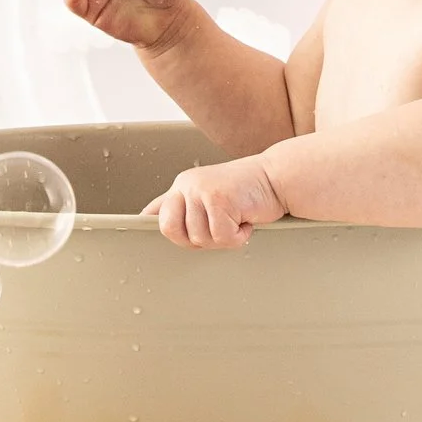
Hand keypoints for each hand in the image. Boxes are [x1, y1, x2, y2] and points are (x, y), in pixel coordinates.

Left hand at [143, 156, 285, 249]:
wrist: (276, 178)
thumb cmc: (247, 192)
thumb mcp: (210, 197)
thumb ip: (186, 209)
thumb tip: (154, 221)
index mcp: (182, 185)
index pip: (154, 211)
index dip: (153, 229)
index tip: (145, 243)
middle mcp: (186, 185)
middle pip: (170, 230)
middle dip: (194, 240)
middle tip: (217, 230)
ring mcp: (201, 190)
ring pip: (199, 238)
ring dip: (223, 238)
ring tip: (236, 220)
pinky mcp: (218, 199)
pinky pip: (221, 237)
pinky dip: (238, 237)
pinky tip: (246, 220)